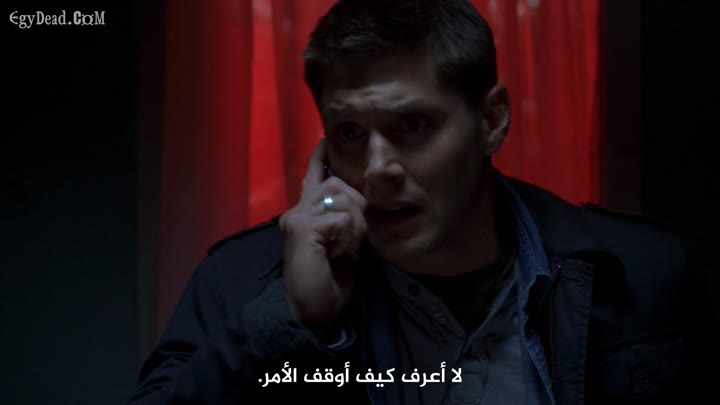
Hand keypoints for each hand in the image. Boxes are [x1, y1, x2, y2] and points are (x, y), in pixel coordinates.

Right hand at [279, 139, 367, 338]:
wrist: (312, 312)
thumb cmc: (329, 282)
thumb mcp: (343, 246)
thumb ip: (344, 220)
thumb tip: (358, 199)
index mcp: (305, 214)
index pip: (311, 179)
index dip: (319, 160)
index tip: (324, 142)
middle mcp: (297, 211)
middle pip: (340, 185)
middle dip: (357, 211)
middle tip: (348, 244)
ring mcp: (297, 217)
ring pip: (344, 200)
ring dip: (354, 228)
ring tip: (341, 251)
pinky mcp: (302, 227)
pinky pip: (342, 219)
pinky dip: (348, 240)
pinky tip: (336, 256)